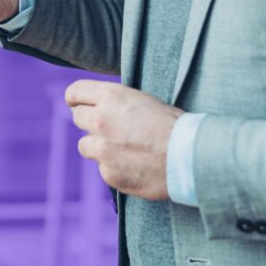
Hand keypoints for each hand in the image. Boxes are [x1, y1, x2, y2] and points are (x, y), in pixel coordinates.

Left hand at [66, 80, 182, 200]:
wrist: (191, 157)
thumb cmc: (173, 125)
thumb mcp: (141, 100)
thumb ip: (114, 103)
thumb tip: (96, 106)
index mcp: (110, 96)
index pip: (74, 92)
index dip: (76, 99)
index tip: (77, 104)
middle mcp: (100, 120)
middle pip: (78, 118)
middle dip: (90, 122)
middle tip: (110, 128)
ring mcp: (102, 148)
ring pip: (85, 146)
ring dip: (99, 147)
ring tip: (124, 149)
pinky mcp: (108, 173)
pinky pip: (103, 168)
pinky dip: (114, 167)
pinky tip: (135, 166)